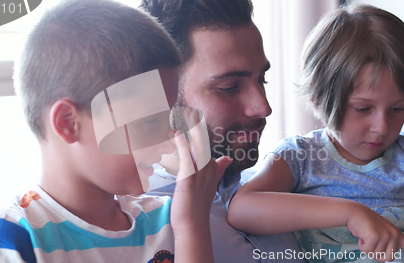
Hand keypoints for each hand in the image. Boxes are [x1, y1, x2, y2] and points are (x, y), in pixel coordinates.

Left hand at [170, 107, 231, 234]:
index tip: (194, 113)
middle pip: (202, 142)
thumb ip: (218, 168)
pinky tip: (176, 134)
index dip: (200, 129)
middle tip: (191, 108)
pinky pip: (185, 159)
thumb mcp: (210, 183)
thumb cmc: (198, 204)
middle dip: (197, 125)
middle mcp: (207, 168)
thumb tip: (227, 158)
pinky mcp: (188, 180)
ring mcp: (199, 174)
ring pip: (195, 148)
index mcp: (211, 167)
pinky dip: (181, 145)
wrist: (193, 223)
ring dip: (189, 131)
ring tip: (183, 115)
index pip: (205, 144)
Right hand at [346, 203, 403, 261]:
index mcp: (396, 234)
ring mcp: (385, 235)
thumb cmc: (366, 223)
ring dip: (367, 249)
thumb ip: (392, 238)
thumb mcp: (382, 229)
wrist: (355, 212)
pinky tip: (362, 235)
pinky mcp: (375, 236)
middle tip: (371, 243)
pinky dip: (362, 246)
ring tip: (366, 236)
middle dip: (377, 254)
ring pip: (376, 255)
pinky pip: (367, 251)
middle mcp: (393, 235)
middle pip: (388, 258)